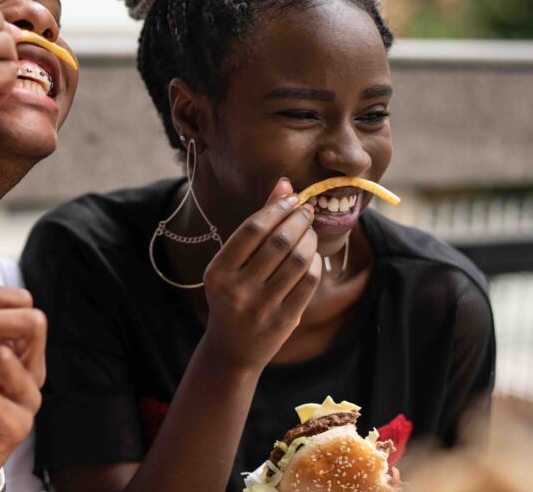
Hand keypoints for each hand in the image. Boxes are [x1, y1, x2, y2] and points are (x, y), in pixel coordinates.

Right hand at [197, 178, 321, 371]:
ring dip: (310, 239)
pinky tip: (313, 255)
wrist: (231, 348)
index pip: (252, 229)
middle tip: (307, 211)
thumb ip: (257, 223)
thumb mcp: (233, 263)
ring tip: (310, 231)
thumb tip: (284, 184)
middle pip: (278, 242)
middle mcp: (237, 290)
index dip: (277, 208)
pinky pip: (308, 283)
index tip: (292, 197)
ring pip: (297, 261)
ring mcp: (260, 307)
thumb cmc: (232, 294)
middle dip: (298, 220)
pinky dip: (315, 263)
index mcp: (218, 272)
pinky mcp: (283, 320)